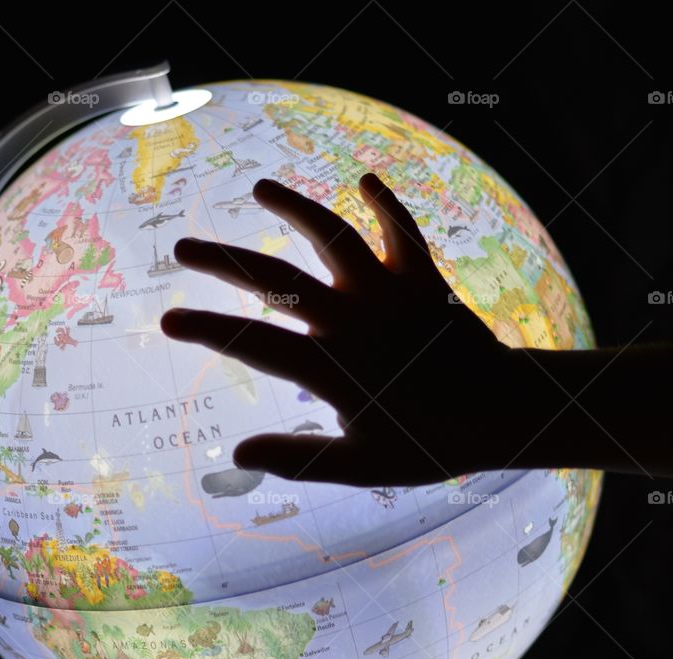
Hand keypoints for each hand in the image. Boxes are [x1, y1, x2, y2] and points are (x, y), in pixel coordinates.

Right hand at [160, 173, 521, 486]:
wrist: (505, 412)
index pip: (253, 344)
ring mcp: (388, 293)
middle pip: (276, 281)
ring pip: (333, 237)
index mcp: (333, 366)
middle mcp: (354, 319)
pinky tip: (365, 179)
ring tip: (258, 189)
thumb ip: (298, 458)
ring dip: (294, 208)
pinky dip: (386, 204)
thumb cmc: (431, 443)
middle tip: (181, 248)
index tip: (166, 319)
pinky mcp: (423, 279)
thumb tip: (236, 456)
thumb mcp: (362, 465)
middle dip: (224, 262)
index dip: (205, 330)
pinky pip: (402, 232)